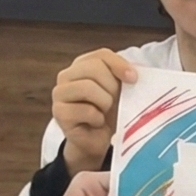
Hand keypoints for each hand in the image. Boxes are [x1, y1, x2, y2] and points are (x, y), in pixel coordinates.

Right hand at [53, 49, 136, 174]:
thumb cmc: (110, 114)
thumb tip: (136, 71)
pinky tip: (97, 123)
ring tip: (105, 112)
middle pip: (94, 68)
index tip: (134, 79)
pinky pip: (86, 110)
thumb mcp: (121, 92)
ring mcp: (60, 93)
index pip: (101, 55)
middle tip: (117, 102)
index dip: (119, 65)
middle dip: (112, 87)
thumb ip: (125, 77)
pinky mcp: (60, 112)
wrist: (98, 141)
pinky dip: (98, 119)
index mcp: (83, 65)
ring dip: (105, 102)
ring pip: (87, 87)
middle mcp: (67, 75)